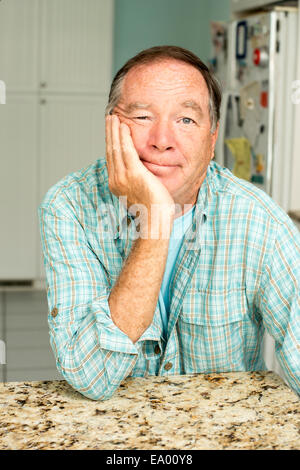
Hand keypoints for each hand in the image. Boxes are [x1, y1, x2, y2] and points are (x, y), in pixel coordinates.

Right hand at [105, 114, 174, 235]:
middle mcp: (116, 179)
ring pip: (116, 147)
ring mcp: (124, 176)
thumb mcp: (140, 193)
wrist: (154, 221)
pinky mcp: (135, 173)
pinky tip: (124, 126)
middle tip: (110, 118)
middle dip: (110, 133)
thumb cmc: (152, 211)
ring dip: (115, 130)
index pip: (111, 159)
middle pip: (110, 150)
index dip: (110, 143)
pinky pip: (127, 150)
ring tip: (114, 118)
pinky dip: (124, 137)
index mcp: (116, 184)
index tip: (112, 131)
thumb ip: (137, 182)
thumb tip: (140, 175)